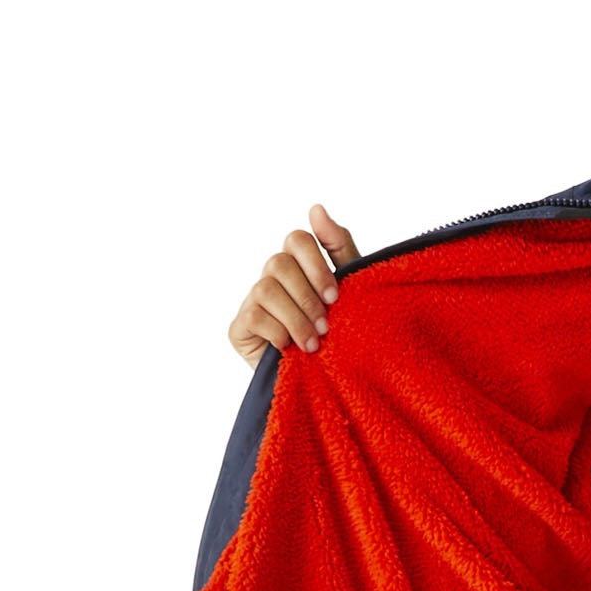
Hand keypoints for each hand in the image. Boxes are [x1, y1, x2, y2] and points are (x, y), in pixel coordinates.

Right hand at [227, 204, 361, 370]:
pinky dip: (278, 333)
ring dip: (295, 318)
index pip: (297, 239)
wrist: (332, 383)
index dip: (315, 264)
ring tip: (314, 343)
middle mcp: (273, 278)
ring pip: (265, 288)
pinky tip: (291, 349)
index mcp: (300, 265)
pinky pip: (254, 316)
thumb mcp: (351, 289)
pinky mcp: (240, 328)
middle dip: (307, 296)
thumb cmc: (343, 332)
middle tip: (326, 324)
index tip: (336, 294)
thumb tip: (316, 208)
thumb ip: (338, 247)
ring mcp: (253, 301)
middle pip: (279, 263)